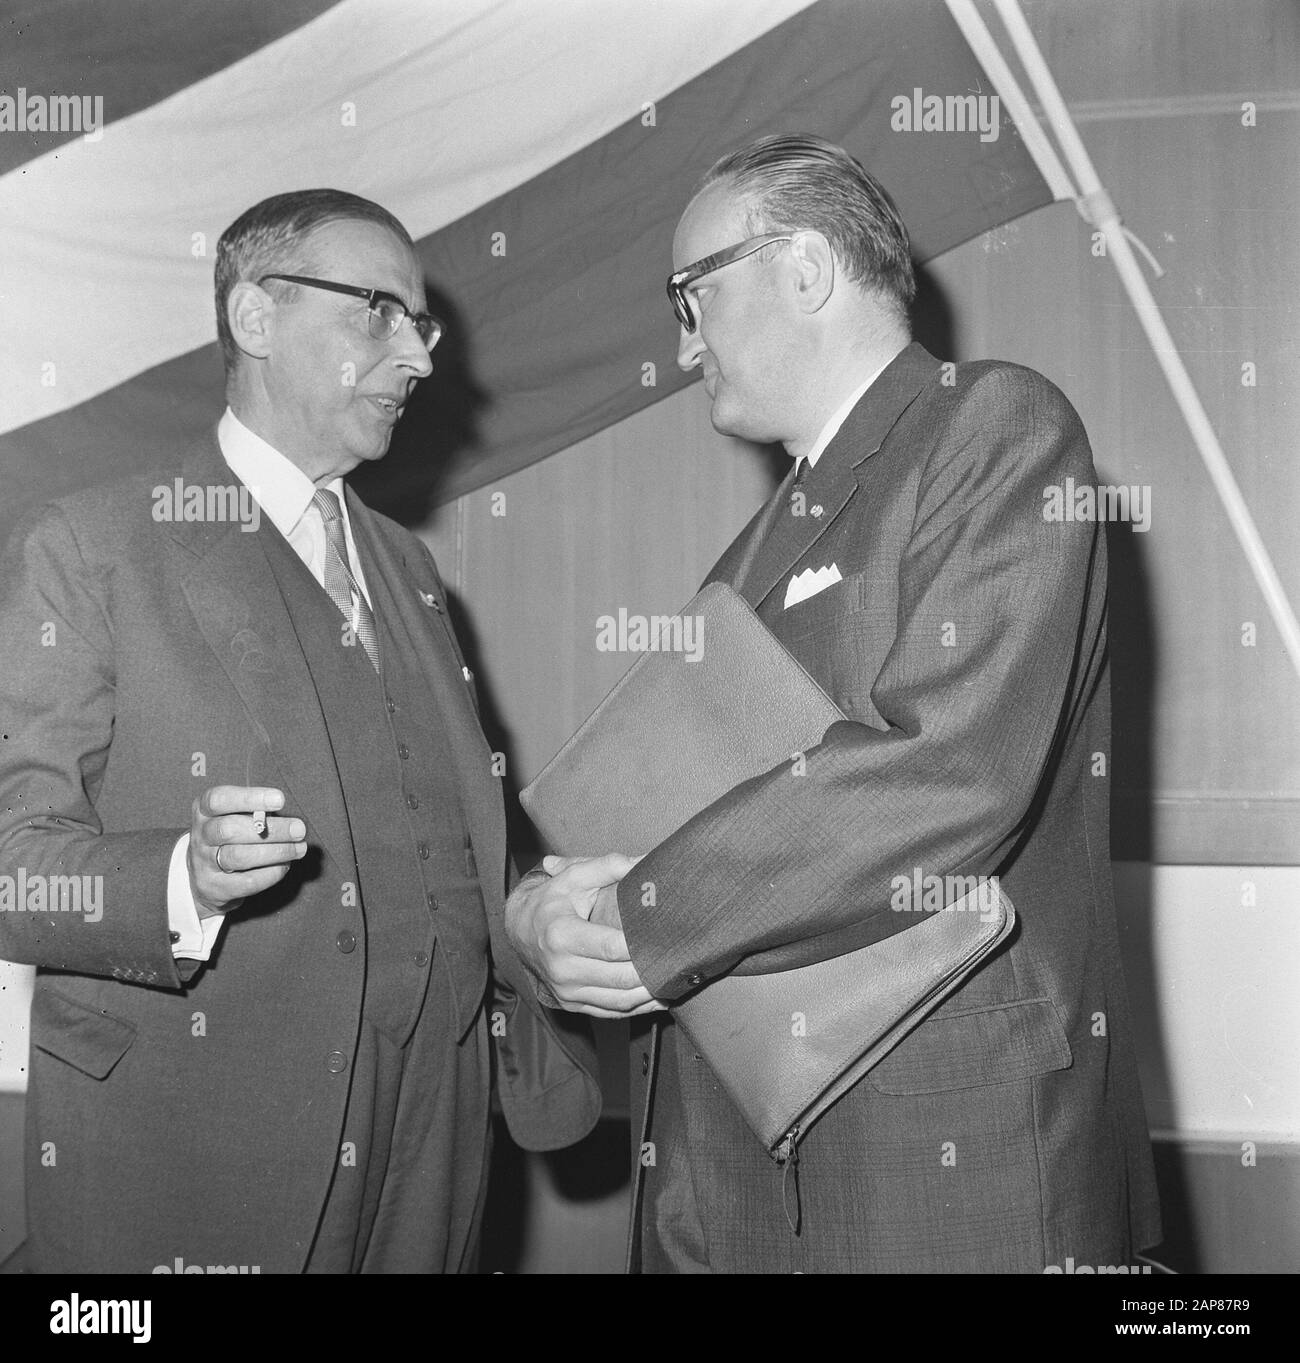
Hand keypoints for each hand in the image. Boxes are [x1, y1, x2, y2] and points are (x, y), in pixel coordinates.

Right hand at [188, 786, 306, 918]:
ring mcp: (203, 864)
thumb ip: (258, 814)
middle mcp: (200, 835)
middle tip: (299, 829)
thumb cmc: (232, 837)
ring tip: (299, 848)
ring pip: (239, 856)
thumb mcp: (236, 817)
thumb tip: (291, 823)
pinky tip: (285, 865)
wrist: (205, 878)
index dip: (250, 798)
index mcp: (203, 810)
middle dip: (271, 829)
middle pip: (230, 829)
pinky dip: (272, 873)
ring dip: (276, 852)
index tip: (280, 799)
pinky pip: (247, 881)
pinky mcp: (214, 888)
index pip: (219, 799)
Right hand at [505, 852, 663, 1018]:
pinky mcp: (572, 1004)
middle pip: (621, 978)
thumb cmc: (551, 900)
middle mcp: (562, 969)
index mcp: (561, 935)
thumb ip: (609, 865)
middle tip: (678, 956)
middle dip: (652, 969)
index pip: (611, 948)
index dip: (641, 945)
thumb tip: (645, 860)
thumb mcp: (575, 876)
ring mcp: (566, 992)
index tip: (666, 936)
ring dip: (651, 992)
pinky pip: (613, 1012)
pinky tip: (659, 996)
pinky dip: (640, 1007)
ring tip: (673, 976)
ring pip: (621, 1001)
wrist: (519, 930)